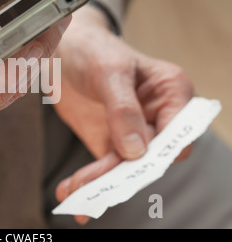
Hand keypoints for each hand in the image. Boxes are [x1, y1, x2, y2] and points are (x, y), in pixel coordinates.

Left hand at [53, 6, 193, 223]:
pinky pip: (105, 166)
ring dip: (101, 183)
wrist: (62, 50)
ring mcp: (133, 131)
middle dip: (124, 174)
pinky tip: (71, 190)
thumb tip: (136, 151)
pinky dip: (89, 180)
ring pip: (126, 167)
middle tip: (95, 187)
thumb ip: (123, 108)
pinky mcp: (110, 141)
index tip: (132, 161)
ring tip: (75, 192)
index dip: (159, 152)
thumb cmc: (93, 49)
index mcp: (170, 92)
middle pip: (151, 156)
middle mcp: (157, 115)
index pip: (178, 133)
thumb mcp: (108, 70)